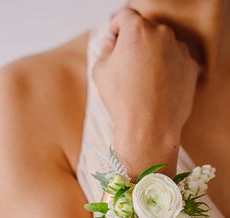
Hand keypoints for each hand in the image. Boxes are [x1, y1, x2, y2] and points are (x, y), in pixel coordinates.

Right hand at [93, 8, 199, 142]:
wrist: (149, 127)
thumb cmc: (122, 99)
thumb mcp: (100, 70)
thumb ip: (106, 49)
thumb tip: (113, 44)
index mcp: (138, 30)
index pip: (125, 16)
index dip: (117, 27)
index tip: (115, 40)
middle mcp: (163, 34)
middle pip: (146, 30)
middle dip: (136, 42)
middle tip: (127, 64)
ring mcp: (180, 51)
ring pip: (163, 46)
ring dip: (153, 56)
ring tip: (143, 81)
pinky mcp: (191, 68)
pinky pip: (176, 62)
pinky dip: (168, 70)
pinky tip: (157, 88)